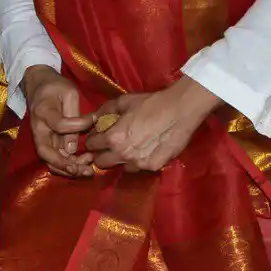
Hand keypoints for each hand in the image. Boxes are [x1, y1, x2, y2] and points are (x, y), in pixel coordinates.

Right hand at [21, 66, 95, 178]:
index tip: (93, 119)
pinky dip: (67, 166)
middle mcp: (38, 130)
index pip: (59, 125)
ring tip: (88, 170)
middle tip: (87, 169)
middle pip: (47, 154)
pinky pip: (54, 159)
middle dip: (66, 165)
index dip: (78, 126)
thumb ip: (73, 116)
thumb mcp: (68, 92)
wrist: (39, 85)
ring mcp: (41, 138)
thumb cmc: (56, 86)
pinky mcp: (46, 143)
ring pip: (50, 161)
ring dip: (68, 170)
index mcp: (43, 112)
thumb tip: (73, 147)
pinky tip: (83, 165)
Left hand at [84, 76, 217, 171]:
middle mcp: (123, 155)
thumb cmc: (151, 103)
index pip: (91, 145)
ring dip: (121, 159)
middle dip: (102, 154)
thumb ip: (103, 111)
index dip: (93, 140)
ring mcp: (138, 164)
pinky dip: (138, 161)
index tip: (97, 137)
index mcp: (113, 138)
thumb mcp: (123, 101)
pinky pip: (139, 168)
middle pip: (101, 163)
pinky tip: (145, 150)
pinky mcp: (153, 167)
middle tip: (110, 145)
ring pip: (120, 167)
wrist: (179, 110)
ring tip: (130, 148)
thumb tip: (90, 120)